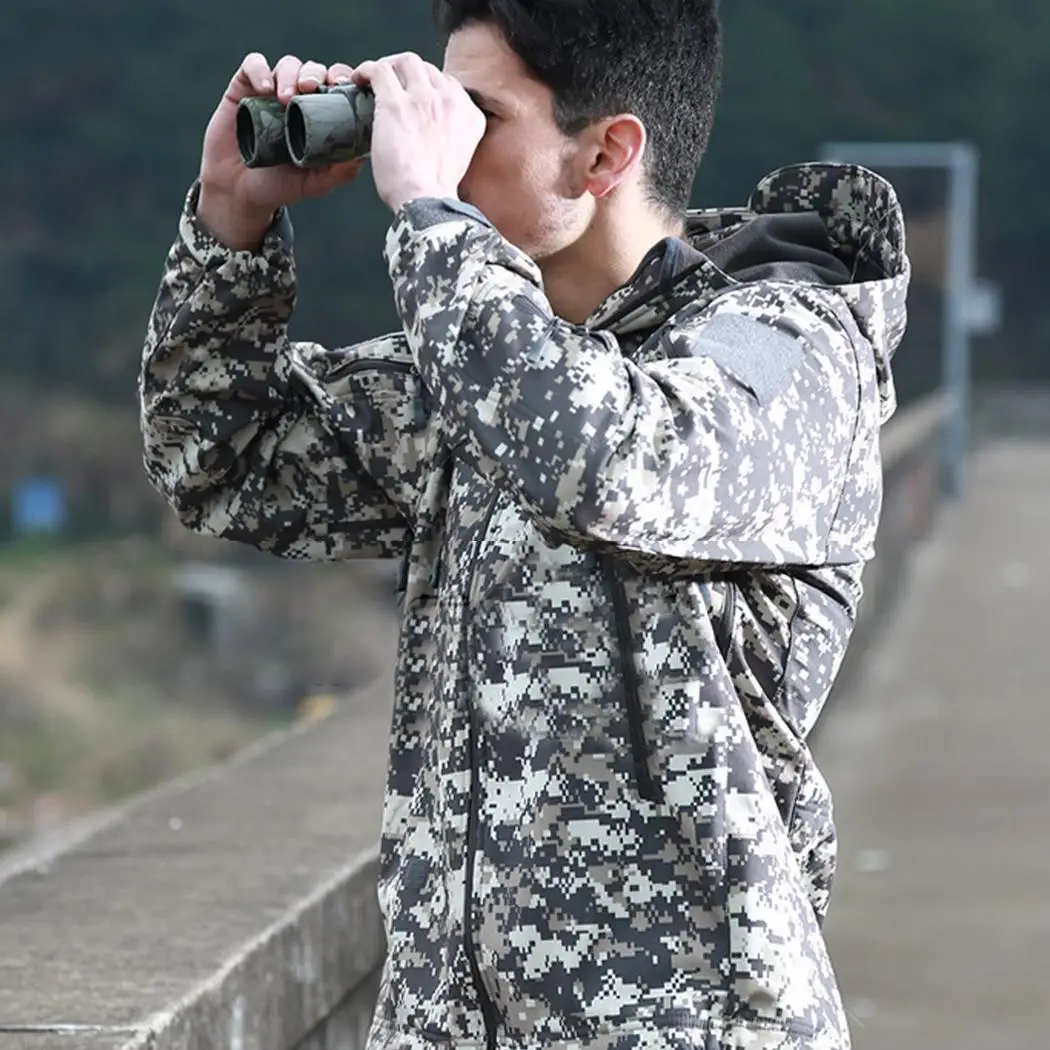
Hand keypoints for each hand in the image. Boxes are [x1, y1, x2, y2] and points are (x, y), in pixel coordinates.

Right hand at [197, 52, 366, 248]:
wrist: (241, 191)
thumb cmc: (282, 185)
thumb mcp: (317, 183)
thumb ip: (340, 172)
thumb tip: (362, 155)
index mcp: (320, 114)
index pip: (336, 85)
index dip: (342, 79)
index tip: (342, 87)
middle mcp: (298, 98)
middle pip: (315, 70)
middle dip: (316, 73)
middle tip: (312, 88)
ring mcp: (272, 91)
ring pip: (288, 64)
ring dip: (290, 74)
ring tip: (285, 97)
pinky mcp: (244, 88)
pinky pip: (253, 65)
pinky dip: (259, 70)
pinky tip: (263, 87)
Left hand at [351, 53, 485, 212]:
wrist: (427, 201)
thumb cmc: (436, 193)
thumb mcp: (458, 160)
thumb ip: (450, 139)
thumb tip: (430, 137)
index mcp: (469, 116)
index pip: (448, 85)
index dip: (428, 87)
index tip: (414, 96)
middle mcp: (450, 101)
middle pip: (428, 68)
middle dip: (408, 72)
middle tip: (392, 83)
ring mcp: (424, 99)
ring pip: (406, 62)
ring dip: (389, 66)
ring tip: (374, 79)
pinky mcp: (396, 103)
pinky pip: (380, 70)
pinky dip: (367, 70)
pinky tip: (360, 79)